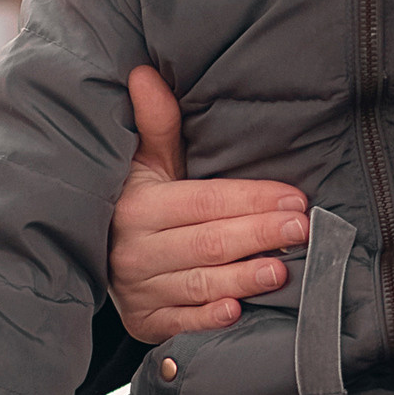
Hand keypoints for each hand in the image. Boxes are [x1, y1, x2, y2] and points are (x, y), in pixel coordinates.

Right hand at [109, 67, 306, 341]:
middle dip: (259, 234)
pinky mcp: (144, 322)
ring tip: (282, 270)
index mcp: (138, 206)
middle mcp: (134, 250)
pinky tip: (235, 311)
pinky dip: (206, 318)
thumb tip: (144, 72)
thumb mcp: (144, 163)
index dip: (251, 199)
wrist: (90, 258)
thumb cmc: (135, 203)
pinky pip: (178, 322)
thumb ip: (156, 124)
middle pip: (208, 241)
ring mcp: (138, 290)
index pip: (204, 201)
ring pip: (198, 283)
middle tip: (302, 229)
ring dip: (242, 277)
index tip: (295, 198)